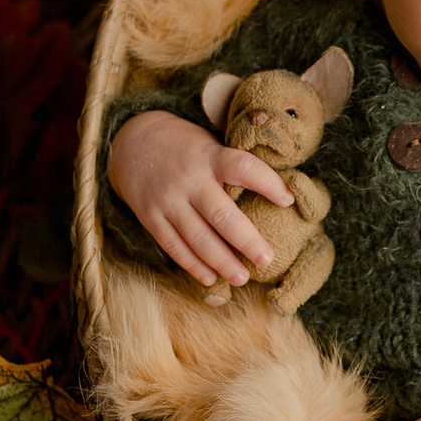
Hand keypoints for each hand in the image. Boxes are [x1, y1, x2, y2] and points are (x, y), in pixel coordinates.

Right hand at [106, 110, 294, 287]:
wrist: (133, 142)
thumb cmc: (186, 148)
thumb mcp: (210, 146)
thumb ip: (235, 168)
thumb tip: (282, 195)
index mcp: (210, 157)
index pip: (243, 167)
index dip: (267, 182)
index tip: (288, 199)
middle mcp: (189, 179)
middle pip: (222, 215)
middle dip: (247, 241)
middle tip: (267, 260)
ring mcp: (168, 200)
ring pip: (198, 238)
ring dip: (222, 262)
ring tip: (243, 278)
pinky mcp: (151, 217)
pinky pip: (174, 246)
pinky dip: (193, 265)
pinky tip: (211, 278)